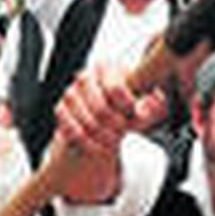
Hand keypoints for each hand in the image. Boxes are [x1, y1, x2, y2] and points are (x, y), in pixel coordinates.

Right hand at [56, 64, 139, 202]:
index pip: (116, 89)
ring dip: (103, 138)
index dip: (127, 106)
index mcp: (108, 68)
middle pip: (101, 109)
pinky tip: (98, 148)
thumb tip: (147, 108)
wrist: (108, 115)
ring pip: (86, 122)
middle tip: (125, 133)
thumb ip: (153, 105)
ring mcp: (70, 94)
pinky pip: (70, 130)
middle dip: (116, 127)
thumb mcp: (147, 104)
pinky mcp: (60, 110)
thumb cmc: (129, 105)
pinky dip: (87, 143)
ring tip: (115, 143)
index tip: (134, 114)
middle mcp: (86, 77)